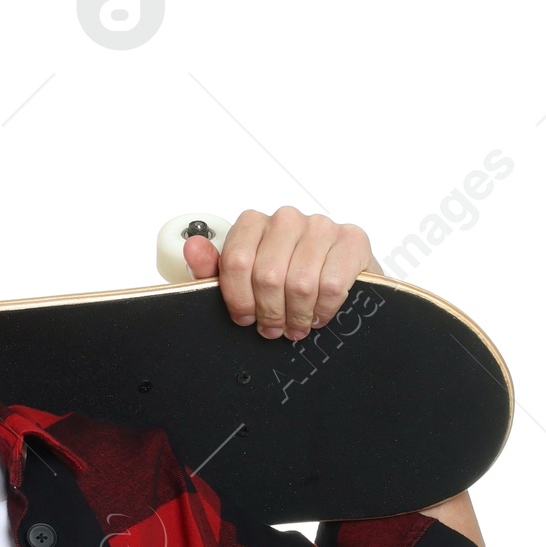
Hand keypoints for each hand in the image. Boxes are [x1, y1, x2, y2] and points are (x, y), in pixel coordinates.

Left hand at [183, 208, 382, 341]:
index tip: (245, 317)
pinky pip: (333, 284)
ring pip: (300, 283)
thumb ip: (211, 270)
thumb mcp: (237, 282)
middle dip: (270, 312)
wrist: (334, 279)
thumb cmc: (280, 283)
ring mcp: (321, 226)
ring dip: (297, 315)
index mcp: (253, 224)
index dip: (239, 299)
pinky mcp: (352, 239)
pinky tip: (318, 313)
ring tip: (296, 324)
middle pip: (268, 276)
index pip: (237, 260)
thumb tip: (193, 247)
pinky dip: (323, 309)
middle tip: (274, 327)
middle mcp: (286, 219)